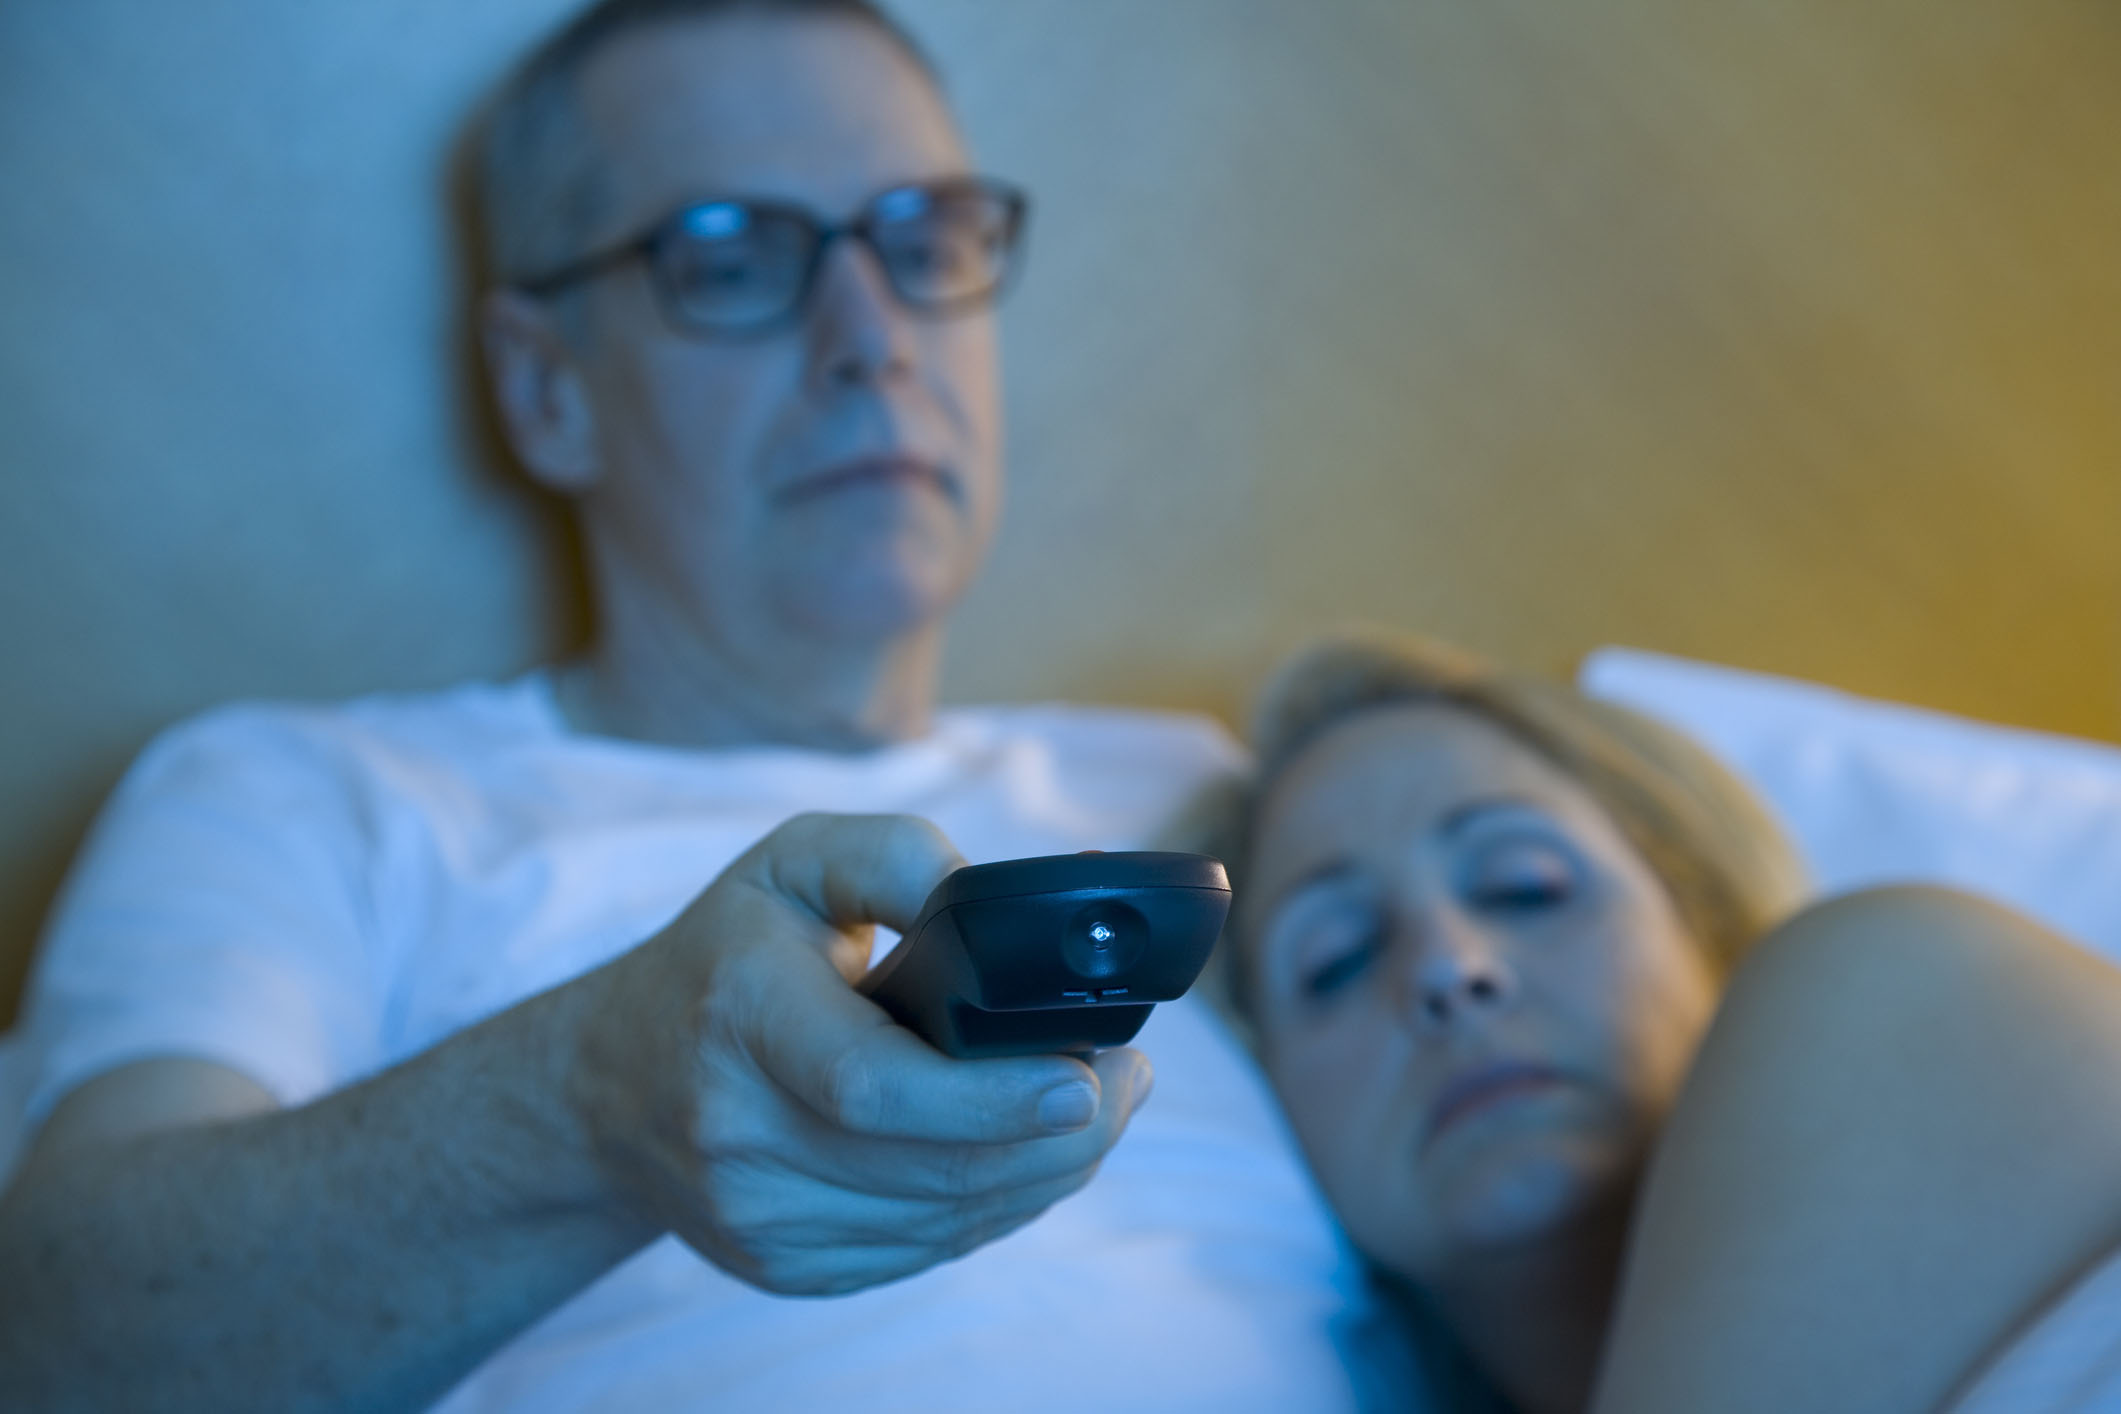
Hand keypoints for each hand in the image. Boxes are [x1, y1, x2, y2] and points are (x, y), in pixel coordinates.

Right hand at [567, 812, 1152, 1294]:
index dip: (992, 1096)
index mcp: (740, 1013)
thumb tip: (1006, 901)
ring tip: (1101, 1102)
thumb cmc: (725, 953)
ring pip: (949, 1218)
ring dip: (1048, 1168)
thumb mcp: (792, 861)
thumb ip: (898, 858)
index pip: (873, 1085)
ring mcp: (760, 1217)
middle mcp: (739, 1132)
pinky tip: (1030, 1150)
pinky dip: (1000, 1201)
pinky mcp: (789, 1268)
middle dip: (1062, 1130)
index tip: (1087, 1076)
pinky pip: (930, 1246)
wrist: (608, 1083)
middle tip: (1131, 1075)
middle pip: (934, 1168)